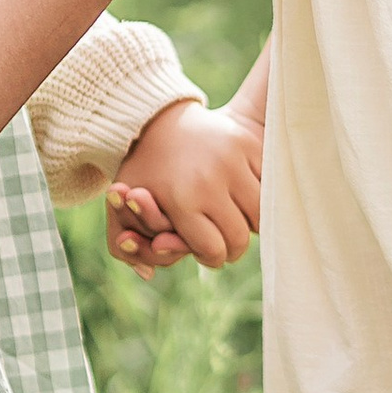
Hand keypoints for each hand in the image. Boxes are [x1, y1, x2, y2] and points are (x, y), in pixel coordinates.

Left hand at [105, 97, 262, 275]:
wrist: (158, 117)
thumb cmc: (142, 169)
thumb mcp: (120, 206)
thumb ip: (124, 247)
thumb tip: (147, 275)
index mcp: (181, 198)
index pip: (213, 251)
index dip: (210, 257)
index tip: (206, 251)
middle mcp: (210, 179)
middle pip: (239, 240)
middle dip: (231, 246)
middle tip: (223, 239)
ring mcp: (234, 160)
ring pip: (261, 216)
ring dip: (249, 223)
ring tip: (235, 218)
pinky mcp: (251, 144)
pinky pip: (272, 186)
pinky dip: (263, 196)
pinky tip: (245, 195)